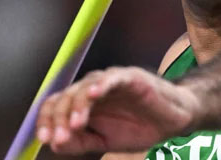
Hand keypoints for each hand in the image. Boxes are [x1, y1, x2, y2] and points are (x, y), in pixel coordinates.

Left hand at [36, 66, 200, 153]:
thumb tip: (54, 143)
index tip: (46, 138)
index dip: (47, 120)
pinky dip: (101, 84)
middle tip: (61, 136)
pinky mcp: (131, 77)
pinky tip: (93, 95)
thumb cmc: (141, 127)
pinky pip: (112, 78)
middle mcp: (94, 89)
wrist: (174, 121)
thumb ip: (81, 142)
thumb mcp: (105, 141)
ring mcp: (112, 81)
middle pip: (67, 96)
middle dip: (59, 118)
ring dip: (77, 106)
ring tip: (76, 125)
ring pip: (85, 86)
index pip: (57, 105)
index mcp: (85, 104)